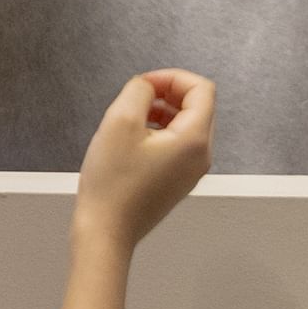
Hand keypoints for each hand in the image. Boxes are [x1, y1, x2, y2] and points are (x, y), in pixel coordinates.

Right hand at [73, 69, 214, 250]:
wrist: (106, 231)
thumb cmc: (112, 182)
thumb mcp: (120, 121)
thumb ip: (139, 90)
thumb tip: (148, 86)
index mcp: (195, 139)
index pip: (201, 89)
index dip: (172, 77)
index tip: (144, 84)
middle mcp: (202, 155)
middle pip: (198, 106)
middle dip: (168, 93)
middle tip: (136, 98)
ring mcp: (192, 171)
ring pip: (187, 125)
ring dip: (162, 112)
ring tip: (131, 119)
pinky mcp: (178, 181)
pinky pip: (178, 145)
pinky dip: (160, 132)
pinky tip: (133, 140)